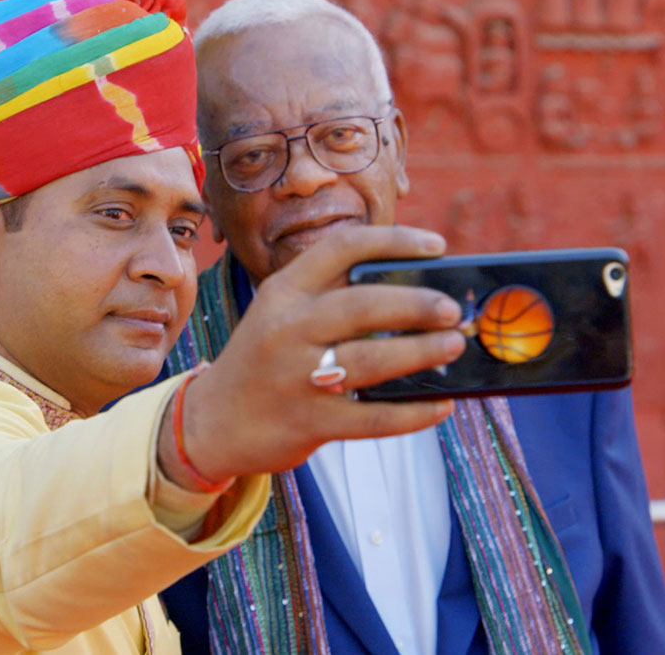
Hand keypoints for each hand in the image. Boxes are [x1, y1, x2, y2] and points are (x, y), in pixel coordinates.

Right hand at [162, 225, 464, 485]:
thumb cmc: (264, 360)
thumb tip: (416, 292)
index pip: (342, 248)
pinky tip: (441, 404)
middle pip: (362, 305)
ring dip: (422, 352)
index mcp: (283, 291)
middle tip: (453, 309)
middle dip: (417, 303)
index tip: (438, 245)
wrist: (211, 422)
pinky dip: (413, 413)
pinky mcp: (309, 423)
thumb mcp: (280, 314)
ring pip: (371, 361)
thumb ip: (331, 297)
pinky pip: (373, 418)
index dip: (394, 241)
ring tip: (453, 346)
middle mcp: (287, 329)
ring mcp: (296, 378)